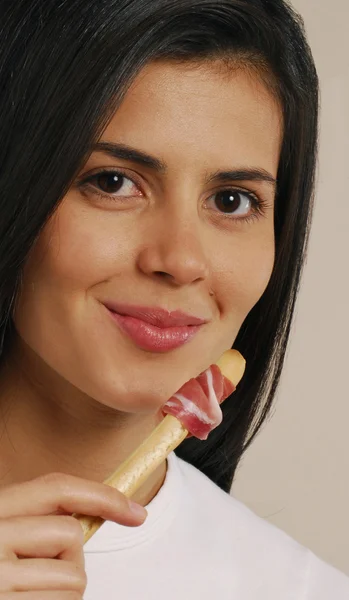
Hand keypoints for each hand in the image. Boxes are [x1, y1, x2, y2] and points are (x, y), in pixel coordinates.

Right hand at [0, 472, 146, 597]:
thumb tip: (98, 517)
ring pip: (72, 578)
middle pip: (70, 534)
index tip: (135, 511)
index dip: (101, 494)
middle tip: (38, 576)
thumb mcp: (3, 535)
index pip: (57, 487)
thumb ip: (33, 523)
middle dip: (69, 558)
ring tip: (25, 596)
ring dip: (60, 594)